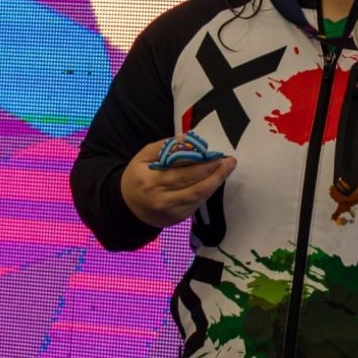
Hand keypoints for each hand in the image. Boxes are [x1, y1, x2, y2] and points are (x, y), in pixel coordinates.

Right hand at [120, 139, 235, 227]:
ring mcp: (171, 212)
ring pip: (199, 197)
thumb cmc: (138, 176)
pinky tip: (215, 179)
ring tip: (227, 168)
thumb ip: (165, 146)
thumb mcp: (143, 157)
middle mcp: (162, 199)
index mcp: (151, 181)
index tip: (217, 155)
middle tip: (230, 161)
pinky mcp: (179, 218)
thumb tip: (188, 138)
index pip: (182, 173)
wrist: (128, 206)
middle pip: (195, 187)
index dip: (202, 166)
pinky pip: (198, 203)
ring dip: (216, 182)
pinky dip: (208, 190)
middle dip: (216, 174)